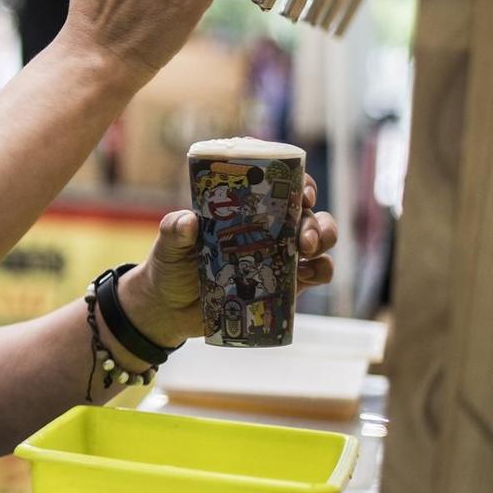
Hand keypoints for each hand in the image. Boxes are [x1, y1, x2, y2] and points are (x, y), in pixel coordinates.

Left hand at [120, 174, 339, 346]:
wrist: (171, 309)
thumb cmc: (170, 267)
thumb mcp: (168, 246)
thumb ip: (174, 231)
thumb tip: (189, 221)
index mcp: (243, 210)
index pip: (277, 186)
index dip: (298, 182)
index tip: (302, 191)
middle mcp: (267, 229)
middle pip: (307, 212)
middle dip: (314, 219)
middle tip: (303, 236)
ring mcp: (279, 256)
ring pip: (319, 239)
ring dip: (323, 238)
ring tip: (307, 249)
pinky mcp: (285, 285)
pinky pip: (316, 273)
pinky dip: (321, 271)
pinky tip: (308, 274)